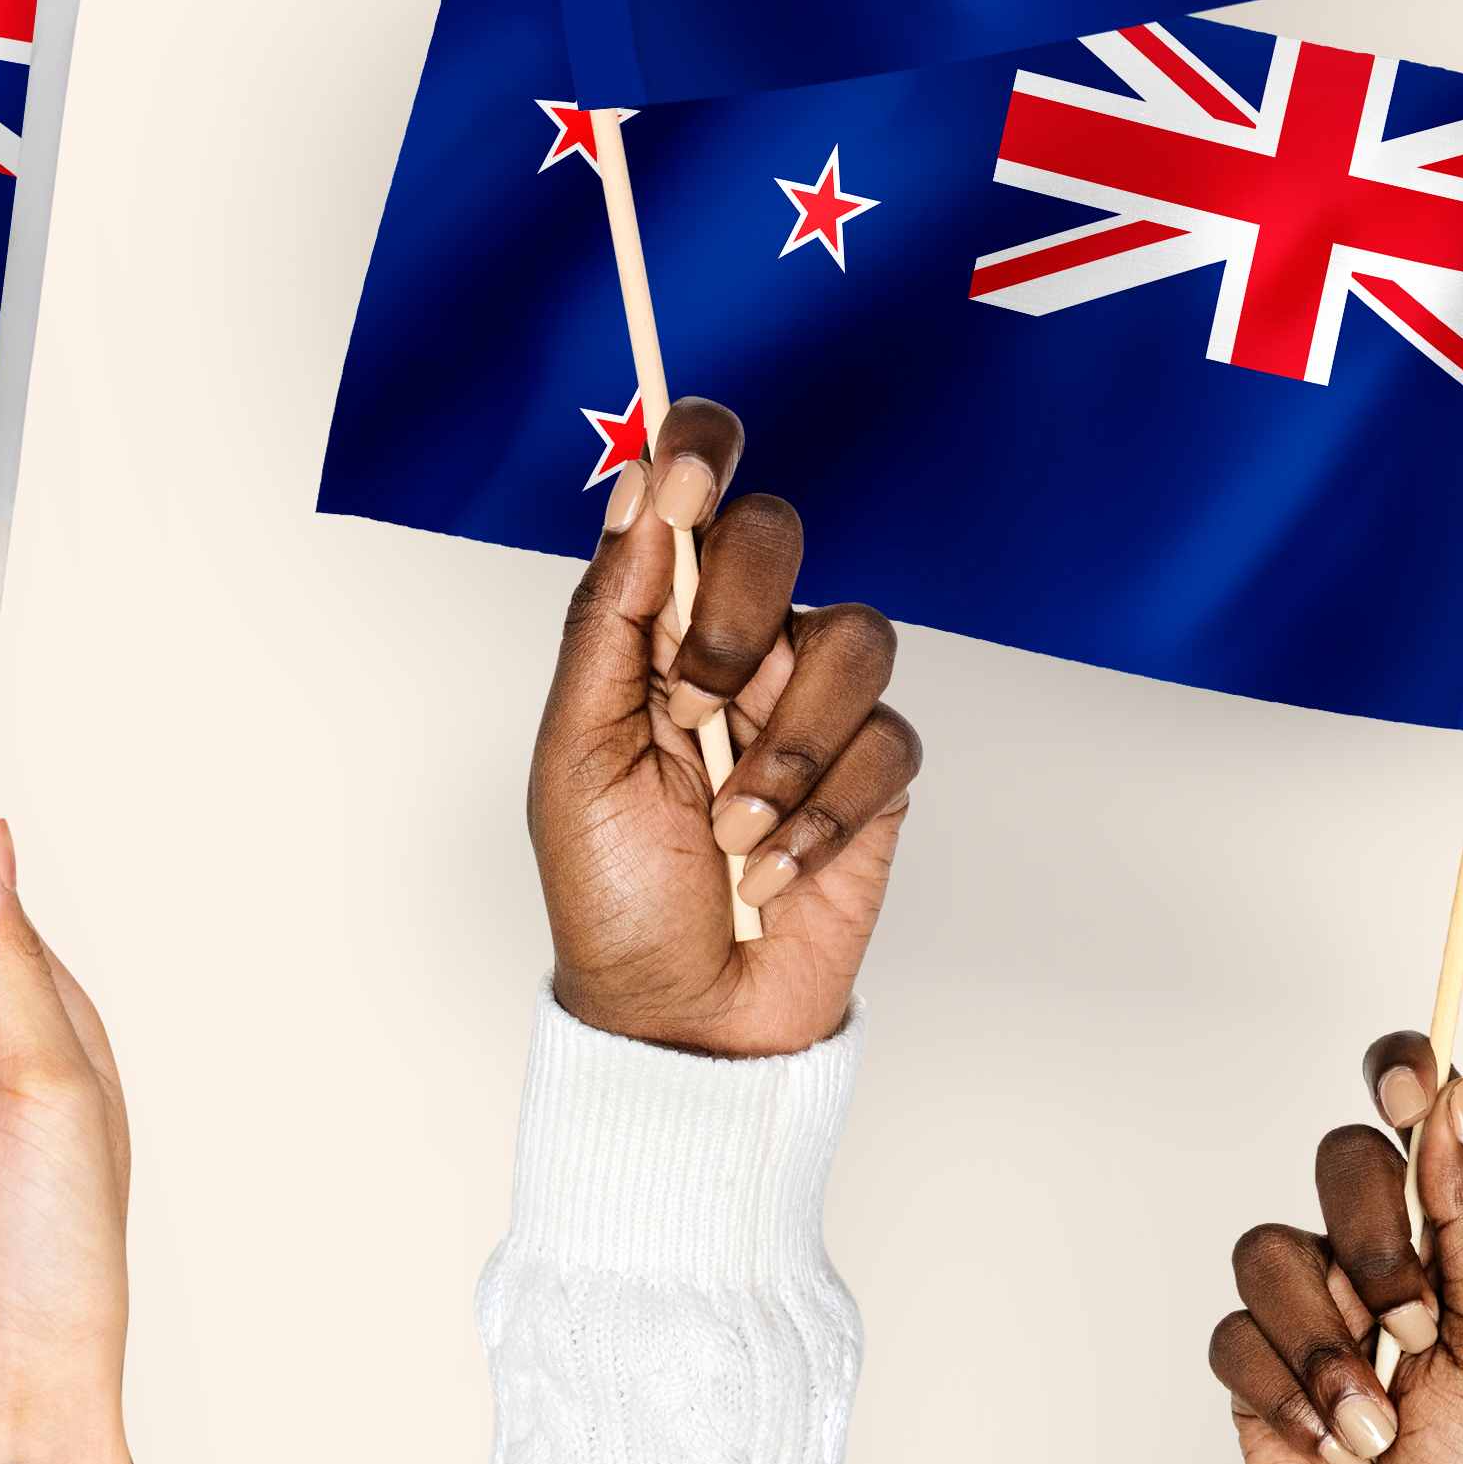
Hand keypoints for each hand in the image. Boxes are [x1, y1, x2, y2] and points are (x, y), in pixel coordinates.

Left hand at [532, 399, 919, 1056]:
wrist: (679, 1013)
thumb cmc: (612, 890)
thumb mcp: (576, 753)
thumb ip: (611, 622)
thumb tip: (637, 497)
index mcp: (656, 627)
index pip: (692, 497)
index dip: (699, 451)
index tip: (685, 466)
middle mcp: (742, 647)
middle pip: (780, 536)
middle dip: (735, 622)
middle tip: (689, 712)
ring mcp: (814, 707)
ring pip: (854, 637)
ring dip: (782, 744)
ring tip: (728, 826)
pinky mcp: (877, 776)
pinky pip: (887, 741)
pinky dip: (819, 814)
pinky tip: (771, 868)